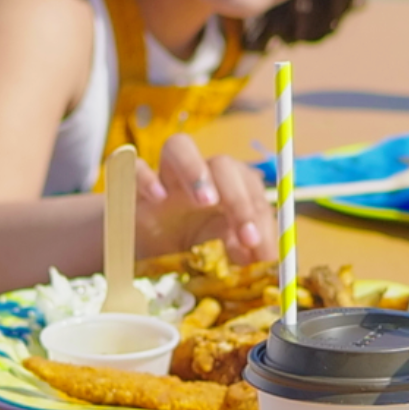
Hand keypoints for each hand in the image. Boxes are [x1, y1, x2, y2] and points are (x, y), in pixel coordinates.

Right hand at [135, 126, 273, 262]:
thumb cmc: (190, 254)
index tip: (256, 243)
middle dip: (236, 196)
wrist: (143, 262)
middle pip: (222, 164)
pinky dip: (146, 177)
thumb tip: (276, 263)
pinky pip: (134, 166)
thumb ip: (249, 256)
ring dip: (195, 169)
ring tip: (206, 200)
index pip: (249, 184)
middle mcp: (199, 177)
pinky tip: (158, 198)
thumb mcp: (223, 259)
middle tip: (243, 234)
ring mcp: (164, 177)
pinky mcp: (132, 187)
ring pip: (179, 146)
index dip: (256, 210)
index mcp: (227, 191)